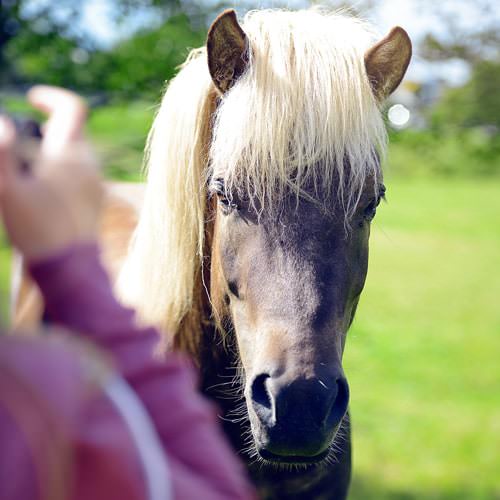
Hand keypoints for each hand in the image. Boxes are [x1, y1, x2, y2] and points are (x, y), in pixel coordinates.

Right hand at [0, 86, 102, 260]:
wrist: (70, 265)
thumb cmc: (37, 228)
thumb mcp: (8, 189)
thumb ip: (2, 151)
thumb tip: (1, 121)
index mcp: (70, 154)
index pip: (73, 108)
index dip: (52, 98)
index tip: (33, 99)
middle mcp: (90, 163)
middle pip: (72, 131)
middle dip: (46, 130)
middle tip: (22, 148)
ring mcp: (97, 181)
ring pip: (77, 151)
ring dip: (54, 151)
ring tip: (30, 173)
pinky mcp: (97, 197)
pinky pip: (82, 171)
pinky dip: (64, 169)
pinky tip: (45, 190)